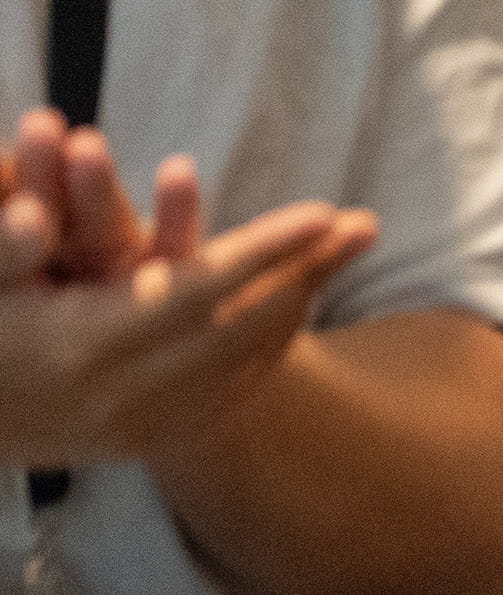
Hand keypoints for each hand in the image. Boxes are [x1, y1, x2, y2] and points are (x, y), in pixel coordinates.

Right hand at [0, 144, 375, 470]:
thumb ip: (16, 227)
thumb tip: (46, 162)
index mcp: (82, 342)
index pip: (199, 288)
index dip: (267, 249)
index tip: (328, 211)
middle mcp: (118, 393)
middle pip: (241, 326)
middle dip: (306, 271)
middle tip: (363, 225)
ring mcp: (135, 427)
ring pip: (244, 361)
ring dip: (298, 304)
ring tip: (342, 253)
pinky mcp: (143, 444)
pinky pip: (228, 392)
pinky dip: (267, 345)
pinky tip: (296, 303)